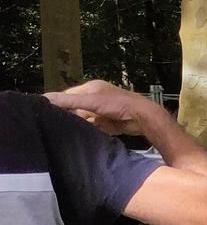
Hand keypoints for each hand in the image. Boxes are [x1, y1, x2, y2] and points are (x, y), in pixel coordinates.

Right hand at [48, 79, 163, 134]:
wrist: (143, 119)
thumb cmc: (118, 104)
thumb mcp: (91, 101)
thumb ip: (69, 101)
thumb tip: (45, 99)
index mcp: (92, 88)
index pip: (69, 95)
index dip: (58, 103)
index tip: (46, 112)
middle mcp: (96, 98)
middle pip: (75, 108)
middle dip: (68, 115)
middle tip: (55, 124)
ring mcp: (102, 112)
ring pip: (83, 119)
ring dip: (78, 124)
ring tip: (66, 131)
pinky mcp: (108, 124)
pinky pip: (93, 128)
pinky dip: (88, 131)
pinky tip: (81, 136)